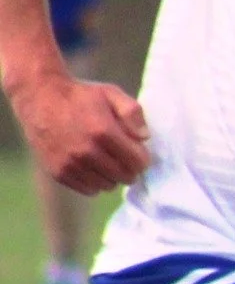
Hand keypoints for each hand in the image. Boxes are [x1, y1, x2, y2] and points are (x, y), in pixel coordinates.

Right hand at [12, 70, 148, 191]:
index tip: (138, 152)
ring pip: (108, 185)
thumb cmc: (81, 96)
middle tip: (125, 158)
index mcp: (103, 131)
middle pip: (125, 176)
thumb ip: (133, 113)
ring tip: (108, 161)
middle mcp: (86, 151)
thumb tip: (144, 138)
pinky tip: (93, 168)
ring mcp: (70, 164)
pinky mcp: (58, 172)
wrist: (39, 97)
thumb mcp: (111, 94)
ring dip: (113, 176)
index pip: (138, 162)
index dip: (143, 158)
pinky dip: (95, 182)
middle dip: (130, 169)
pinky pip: (88, 189)